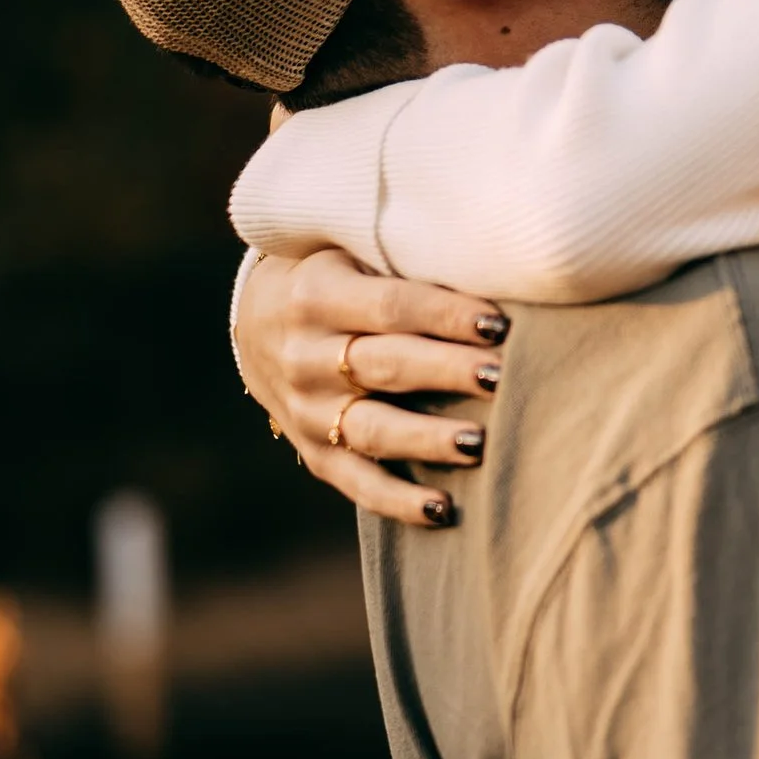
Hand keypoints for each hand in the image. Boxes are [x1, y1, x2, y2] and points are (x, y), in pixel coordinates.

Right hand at [236, 246, 507, 528]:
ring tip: (479, 443)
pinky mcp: (313, 452)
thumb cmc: (333, 274)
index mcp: (316, 295)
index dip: (446, 315)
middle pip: (387, 366)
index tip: (499, 322)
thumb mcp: (349, 249)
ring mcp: (305, 410)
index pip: (391, 306)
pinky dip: (399, 501)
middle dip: (448, 371)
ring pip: (373, 429)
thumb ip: (402, 261)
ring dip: (427, 439)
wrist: (257, 321)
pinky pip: (358, 482)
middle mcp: (304, 356)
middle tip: (501, 375)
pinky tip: (443, 510)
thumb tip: (493, 266)